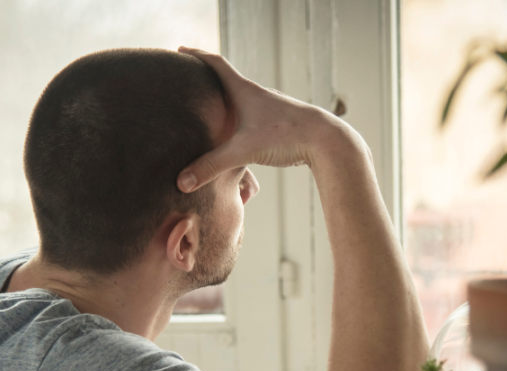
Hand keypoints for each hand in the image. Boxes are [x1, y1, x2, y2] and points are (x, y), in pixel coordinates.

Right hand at [176, 47, 334, 192]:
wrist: (326, 141)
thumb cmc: (287, 137)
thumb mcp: (244, 151)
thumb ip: (212, 166)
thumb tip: (182, 183)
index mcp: (245, 92)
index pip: (216, 65)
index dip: (196, 57)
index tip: (179, 51)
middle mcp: (258, 95)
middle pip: (227, 80)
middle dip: (207, 79)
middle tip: (188, 79)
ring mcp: (270, 109)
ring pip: (242, 100)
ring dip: (226, 100)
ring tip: (210, 107)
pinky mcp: (280, 124)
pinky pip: (253, 117)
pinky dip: (240, 119)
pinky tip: (239, 133)